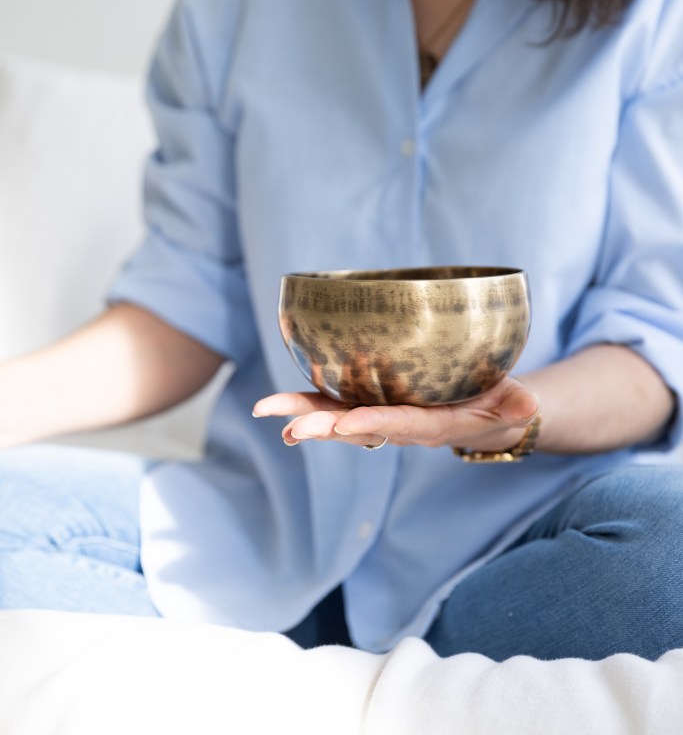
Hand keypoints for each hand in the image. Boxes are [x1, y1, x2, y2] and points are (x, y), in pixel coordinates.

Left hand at [253, 377, 538, 452]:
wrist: (485, 413)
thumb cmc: (500, 403)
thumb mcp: (513, 402)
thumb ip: (517, 405)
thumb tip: (529, 407)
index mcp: (433, 426)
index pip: (400, 426)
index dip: (373, 426)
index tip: (345, 425)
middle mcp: (400, 425)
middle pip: (356, 428)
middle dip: (322, 427)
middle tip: (288, 427)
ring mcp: (382, 415)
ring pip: (337, 417)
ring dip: (302, 415)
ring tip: (265, 411)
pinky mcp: (373, 402)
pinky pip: (336, 403)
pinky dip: (308, 402)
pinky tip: (279, 403)